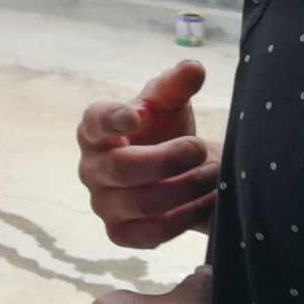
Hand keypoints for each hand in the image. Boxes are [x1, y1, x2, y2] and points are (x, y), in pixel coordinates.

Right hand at [77, 60, 219, 247]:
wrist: (173, 171)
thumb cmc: (163, 130)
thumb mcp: (170, 103)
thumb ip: (177, 85)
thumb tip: (194, 69)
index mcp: (95, 129)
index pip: (95, 122)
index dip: (111, 119)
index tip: (135, 116)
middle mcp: (91, 167)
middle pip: (123, 169)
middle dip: (169, 159)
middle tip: (198, 148)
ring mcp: (102, 203)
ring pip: (143, 202)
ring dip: (186, 188)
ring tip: (213, 173)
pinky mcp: (120, 233)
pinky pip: (151, 234)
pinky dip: (185, 218)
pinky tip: (207, 200)